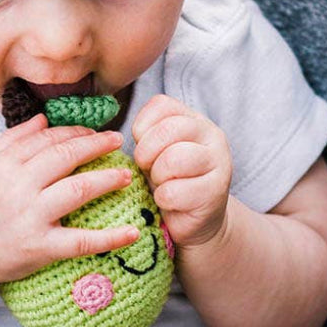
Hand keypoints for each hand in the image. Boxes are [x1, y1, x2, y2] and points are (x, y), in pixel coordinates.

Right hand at [0, 114, 139, 286]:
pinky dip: (110, 238)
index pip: (47, 139)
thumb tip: (43, 119)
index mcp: (5, 164)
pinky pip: (81, 241)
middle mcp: (18, 187)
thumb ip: (12, 140)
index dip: (75, 131)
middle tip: (118, 141)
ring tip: (126, 175)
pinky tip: (133, 232)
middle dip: (96, 145)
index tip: (94, 131)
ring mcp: (30, 217)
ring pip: (77, 190)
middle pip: (65, 157)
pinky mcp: (40, 247)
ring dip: (107, 180)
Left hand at [132, 95, 232, 248]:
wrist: (194, 221)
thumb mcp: (153, 152)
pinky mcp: (215, 192)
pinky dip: (163, 200)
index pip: (161, 105)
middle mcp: (211, 135)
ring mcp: (218, 163)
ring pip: (173, 159)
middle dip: (146, 153)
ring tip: (162, 184)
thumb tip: (108, 136)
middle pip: (167, 130)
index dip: (142, 129)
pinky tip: (170, 202)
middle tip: (148, 169)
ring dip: (157, 177)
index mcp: (193, 119)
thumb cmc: (167, 181)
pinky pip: (174, 192)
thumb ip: (143, 135)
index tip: (143, 148)